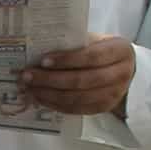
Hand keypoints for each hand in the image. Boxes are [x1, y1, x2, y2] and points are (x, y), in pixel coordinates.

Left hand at [20, 37, 136, 117]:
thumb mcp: (94, 40)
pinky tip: (40, 97)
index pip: (92, 56)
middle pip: (83, 80)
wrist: (122, 69)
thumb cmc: (101, 50)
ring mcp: (114, 93)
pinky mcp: (104, 107)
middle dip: (51, 79)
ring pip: (78, 97)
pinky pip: (77, 109)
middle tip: (27, 76)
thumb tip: (39, 51)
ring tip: (29, 88)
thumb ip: (75, 44)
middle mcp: (122, 73)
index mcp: (120, 50)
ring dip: (49, 94)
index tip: (43, 61)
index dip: (66, 60)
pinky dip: (55, 104)